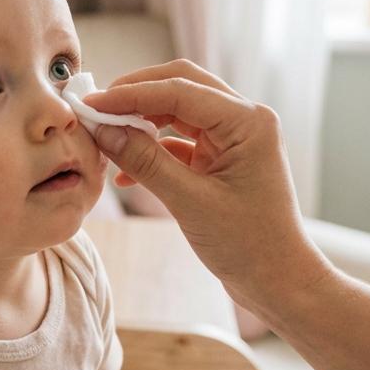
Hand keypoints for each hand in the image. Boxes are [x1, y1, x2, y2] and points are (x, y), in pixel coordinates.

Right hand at [83, 60, 333, 320]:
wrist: (279, 282)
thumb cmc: (249, 245)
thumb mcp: (190, 202)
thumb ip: (146, 162)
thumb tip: (104, 131)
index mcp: (247, 121)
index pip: (179, 90)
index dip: (130, 94)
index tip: (90, 105)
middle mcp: (244, 121)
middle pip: (180, 87)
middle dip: (136, 96)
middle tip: (96, 111)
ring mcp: (233, 139)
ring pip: (177, 112)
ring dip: (141, 123)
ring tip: (105, 139)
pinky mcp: (222, 160)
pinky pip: (179, 141)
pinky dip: (152, 150)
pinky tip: (125, 173)